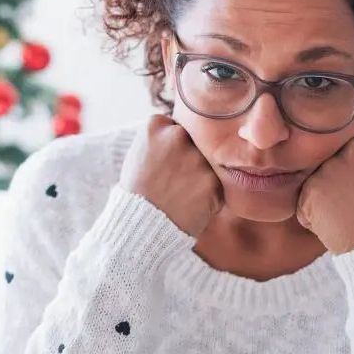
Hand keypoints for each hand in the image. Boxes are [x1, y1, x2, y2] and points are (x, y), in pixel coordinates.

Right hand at [120, 114, 223, 237]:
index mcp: (155, 125)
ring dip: (199, 179)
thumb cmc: (136, 193)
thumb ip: (161, 139)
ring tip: (178, 196)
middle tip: (172, 182)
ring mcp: (197, 159)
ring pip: (207, 165)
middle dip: (188, 160)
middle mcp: (178, 136)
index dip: (171, 149)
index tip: (162, 164)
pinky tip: (188, 205)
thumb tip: (183, 133)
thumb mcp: (138, 154)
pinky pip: (216, 187)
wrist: (139, 228)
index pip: (175, 128)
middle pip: (194, 143)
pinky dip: (207, 197)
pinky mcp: (212, 182)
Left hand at [296, 131, 353, 254]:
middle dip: (336, 181)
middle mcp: (351, 148)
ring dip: (323, 199)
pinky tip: (334, 224)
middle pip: (330, 162)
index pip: (351, 149)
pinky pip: (303, 203)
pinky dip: (312, 217)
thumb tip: (339, 156)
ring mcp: (330, 167)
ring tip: (346, 215)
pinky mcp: (311, 187)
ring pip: (315, 182)